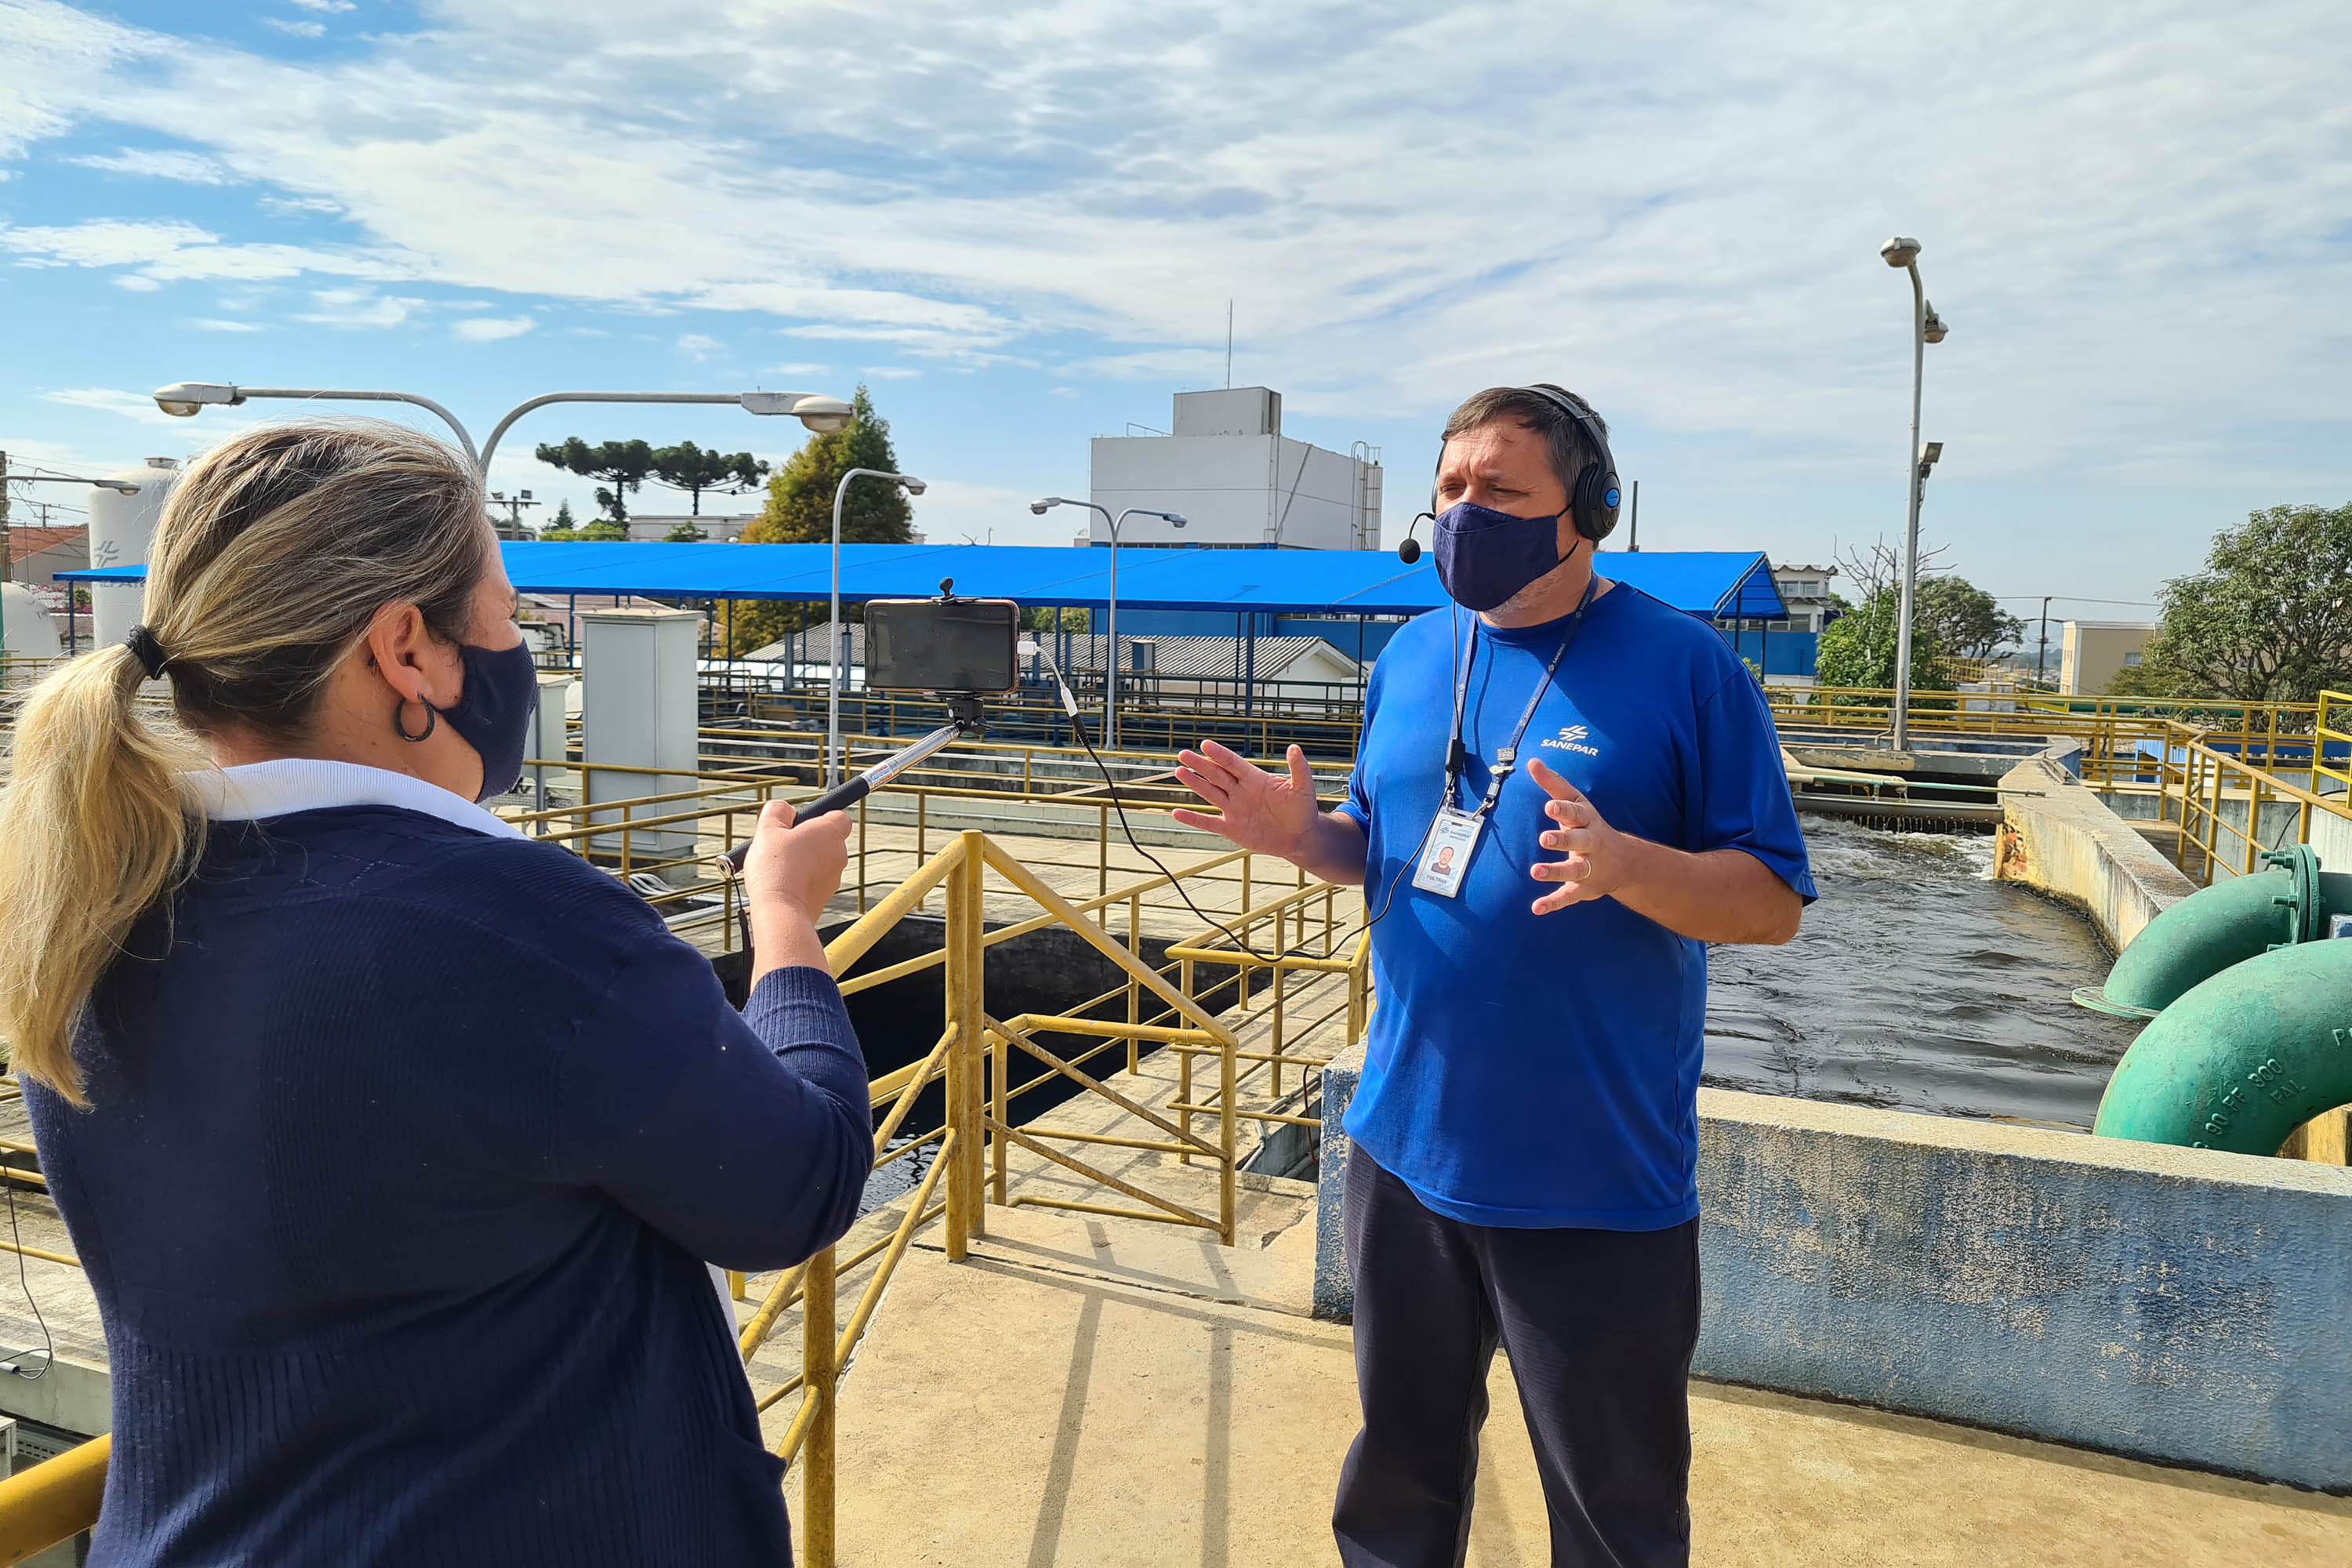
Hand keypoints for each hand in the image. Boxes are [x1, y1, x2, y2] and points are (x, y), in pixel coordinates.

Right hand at [743, 798, 851, 926]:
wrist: (781, 912)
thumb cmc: (777, 870)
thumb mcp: (768, 828)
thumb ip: (777, 810)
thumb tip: (785, 809)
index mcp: (831, 832)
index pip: (838, 815)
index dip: (817, 817)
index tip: (798, 823)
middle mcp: (839, 854)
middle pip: (825, 839)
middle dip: (805, 839)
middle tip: (781, 844)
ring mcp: (834, 877)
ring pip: (818, 861)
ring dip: (802, 860)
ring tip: (778, 866)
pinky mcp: (825, 896)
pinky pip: (813, 881)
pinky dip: (801, 879)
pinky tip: (782, 882)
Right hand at [1171, 740, 1318, 856]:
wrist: (1300, 837)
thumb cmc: (1302, 809)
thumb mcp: (1303, 787)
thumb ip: (1298, 768)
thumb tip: (1294, 748)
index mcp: (1255, 779)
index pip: (1233, 763)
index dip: (1220, 754)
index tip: (1205, 744)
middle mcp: (1241, 791)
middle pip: (1216, 775)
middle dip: (1200, 765)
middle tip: (1183, 754)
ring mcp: (1234, 809)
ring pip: (1210, 793)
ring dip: (1195, 783)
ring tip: (1179, 771)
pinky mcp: (1232, 829)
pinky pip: (1209, 823)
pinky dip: (1193, 818)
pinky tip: (1176, 812)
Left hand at [1527, 759, 1643, 915]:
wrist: (1625, 862)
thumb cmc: (1589, 825)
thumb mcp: (1576, 802)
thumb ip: (1553, 783)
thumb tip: (1531, 761)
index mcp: (1587, 820)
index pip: (1576, 812)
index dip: (1563, 809)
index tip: (1549, 806)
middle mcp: (1590, 843)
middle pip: (1579, 840)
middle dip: (1563, 839)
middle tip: (1544, 838)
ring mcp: (1589, 867)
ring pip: (1574, 869)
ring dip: (1555, 871)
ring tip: (1535, 871)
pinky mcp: (1583, 888)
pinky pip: (1568, 896)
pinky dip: (1553, 903)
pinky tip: (1536, 908)